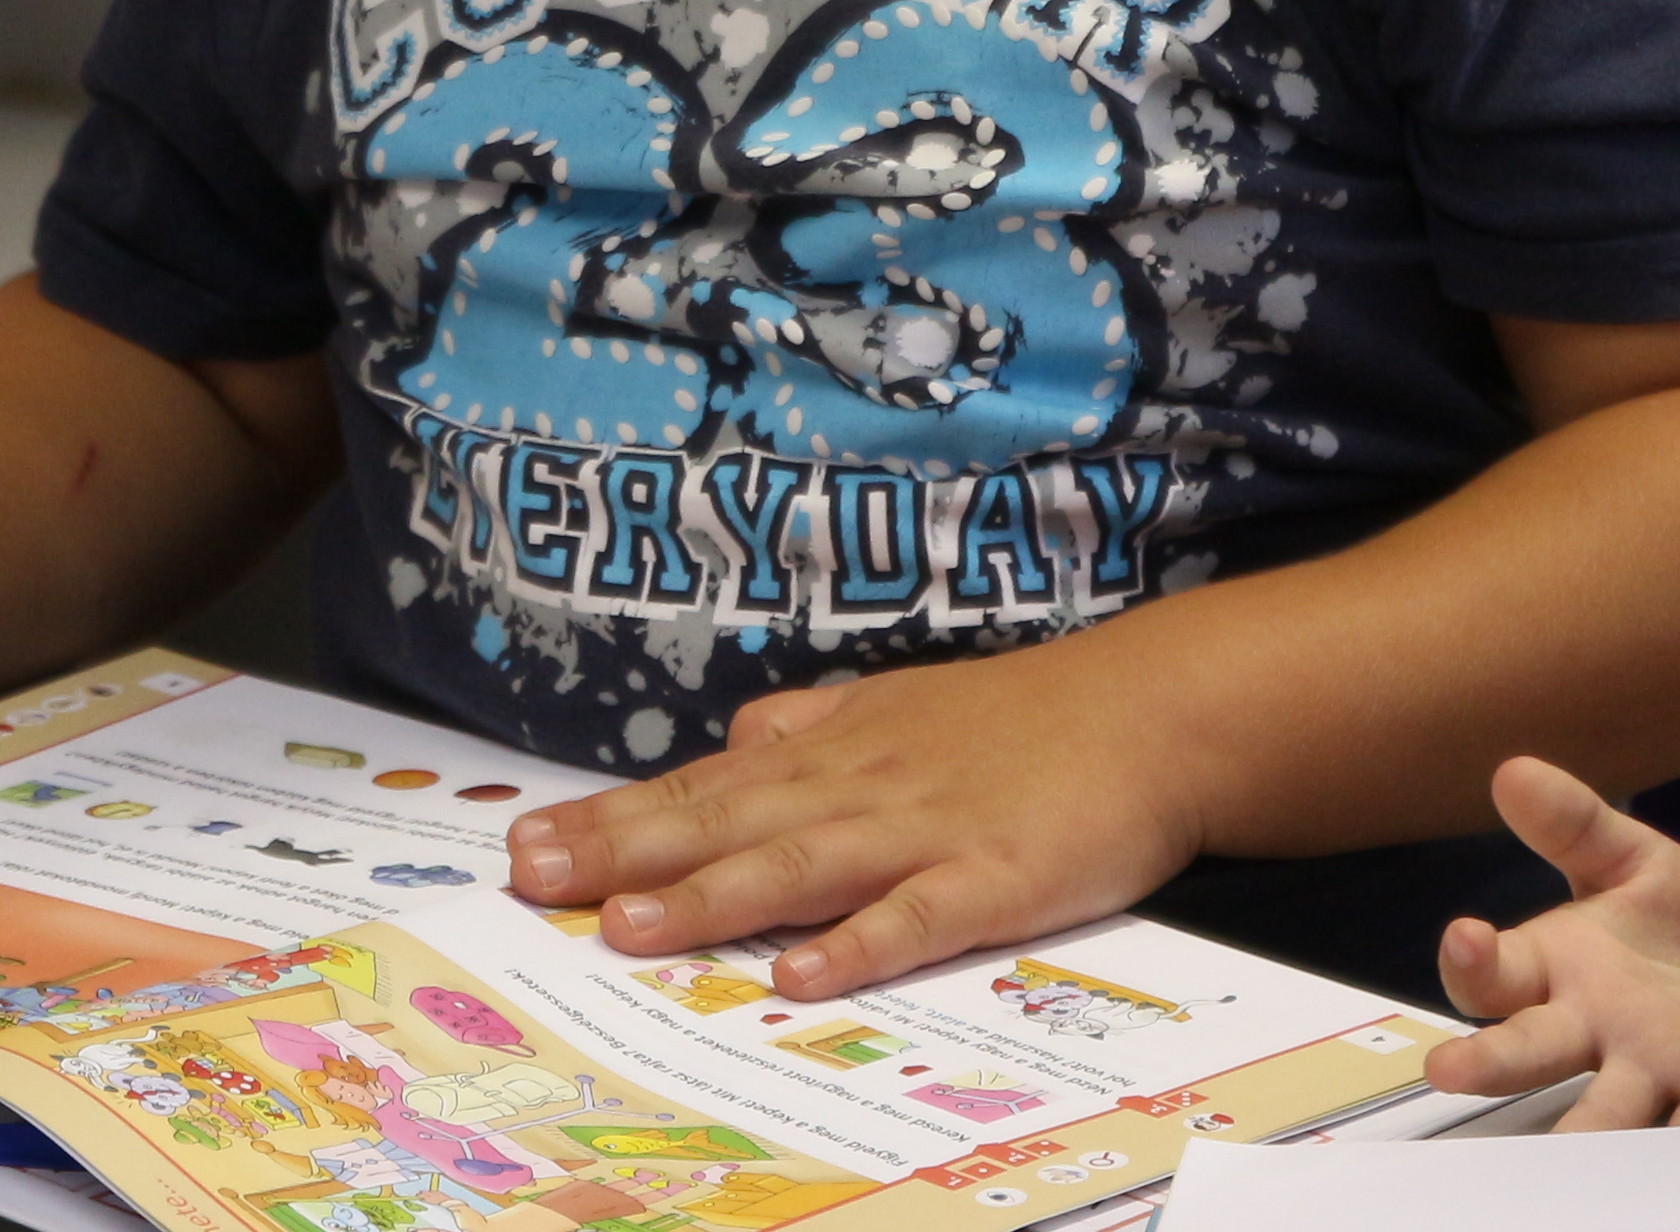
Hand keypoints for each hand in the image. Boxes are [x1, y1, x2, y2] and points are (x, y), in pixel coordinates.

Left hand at [500, 635, 1206, 997]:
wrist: (1150, 711)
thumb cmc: (1021, 718)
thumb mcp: (899, 705)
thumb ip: (811, 729)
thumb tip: (731, 746)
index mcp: (834, 752)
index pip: (704, 789)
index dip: (614, 819)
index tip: (528, 844)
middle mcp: (861, 788)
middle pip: (728, 824)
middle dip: (625, 854)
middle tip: (534, 880)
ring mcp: (927, 833)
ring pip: (802, 868)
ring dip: (711, 897)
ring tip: (628, 926)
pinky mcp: (997, 879)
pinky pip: (918, 918)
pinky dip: (858, 947)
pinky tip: (801, 974)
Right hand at [1422, 756, 1679, 1128]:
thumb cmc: (1677, 935)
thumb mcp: (1633, 863)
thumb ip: (1574, 824)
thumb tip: (1513, 769)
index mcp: (1554, 973)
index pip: (1493, 974)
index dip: (1471, 961)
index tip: (1465, 937)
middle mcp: (1587, 1036)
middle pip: (1527, 1052)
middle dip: (1490, 1060)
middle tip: (1450, 1070)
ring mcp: (1647, 1081)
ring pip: (1602, 1114)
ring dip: (1583, 1130)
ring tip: (1569, 1147)